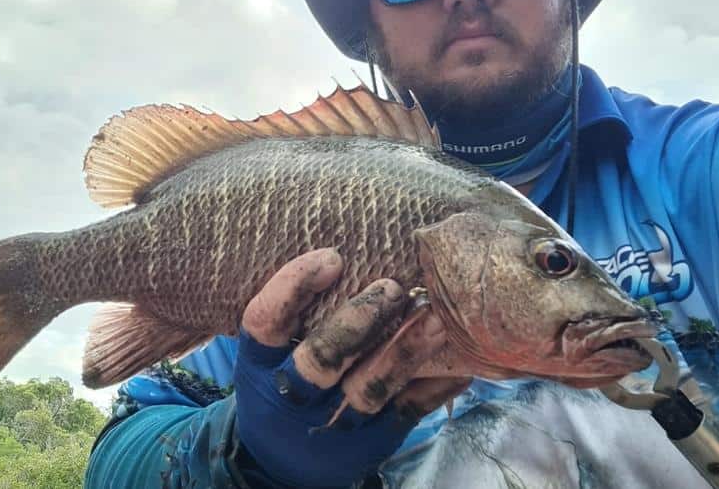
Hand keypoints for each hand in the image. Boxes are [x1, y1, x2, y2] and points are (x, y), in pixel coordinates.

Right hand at [234, 248, 469, 487]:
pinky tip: (460, 361)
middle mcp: (290, 396)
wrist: (277, 464)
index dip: (294, 287)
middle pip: (320, 359)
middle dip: (357, 321)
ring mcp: (331, 426)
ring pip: (367, 390)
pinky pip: (406, 412)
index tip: (332, 258)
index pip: (265, 321)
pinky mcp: (368, 444)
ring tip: (433, 319)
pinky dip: (435, 386)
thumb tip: (344, 253)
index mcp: (258, 365)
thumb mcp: (266, 356)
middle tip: (392, 288)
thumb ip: (294, 315)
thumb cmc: (278, 384)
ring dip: (404, 352)